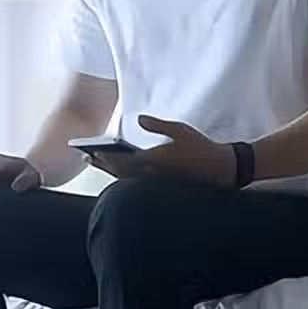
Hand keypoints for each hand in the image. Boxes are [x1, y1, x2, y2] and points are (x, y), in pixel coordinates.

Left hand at [84, 116, 235, 187]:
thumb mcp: (180, 130)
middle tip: (88, 156)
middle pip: (119, 172)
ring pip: (126, 180)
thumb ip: (157, 125)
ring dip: (110, 172)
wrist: (219, 171)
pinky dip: (123, 178)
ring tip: (98, 163)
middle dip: (103, 164)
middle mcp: (151, 175)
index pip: (121, 160)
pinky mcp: (160, 188)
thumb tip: (138, 119)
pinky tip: (118, 171)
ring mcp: (155, 184)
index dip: (105, 156)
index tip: (92, 150)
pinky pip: (136, 184)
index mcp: (153, 159)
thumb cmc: (200, 148)